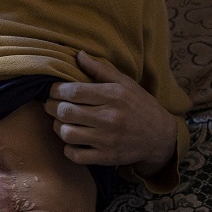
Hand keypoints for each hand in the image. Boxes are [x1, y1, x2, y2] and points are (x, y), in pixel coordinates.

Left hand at [45, 50, 175, 174]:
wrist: (160, 136)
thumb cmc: (140, 105)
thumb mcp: (125, 83)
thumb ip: (100, 69)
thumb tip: (79, 54)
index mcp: (113, 96)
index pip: (74, 91)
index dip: (56, 90)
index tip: (53, 90)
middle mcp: (109, 118)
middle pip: (66, 112)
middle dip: (51, 107)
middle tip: (50, 105)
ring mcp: (107, 139)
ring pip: (67, 134)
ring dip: (58, 127)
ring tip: (61, 121)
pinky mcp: (106, 157)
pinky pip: (76, 155)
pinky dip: (68, 149)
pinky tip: (72, 141)